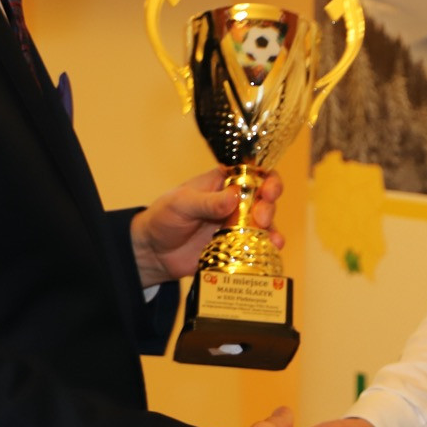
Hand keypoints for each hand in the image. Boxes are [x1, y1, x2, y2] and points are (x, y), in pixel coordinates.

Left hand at [131, 167, 282, 286]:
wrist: (154, 252)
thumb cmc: (164, 217)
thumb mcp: (181, 204)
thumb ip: (207, 202)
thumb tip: (233, 197)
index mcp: (223, 183)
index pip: (252, 173)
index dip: (267, 178)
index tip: (269, 190)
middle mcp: (235, 202)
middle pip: (264, 198)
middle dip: (269, 206)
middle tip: (261, 218)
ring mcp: (237, 225)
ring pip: (265, 223)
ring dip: (272, 228)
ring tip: (272, 238)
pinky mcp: (236, 246)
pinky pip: (257, 245)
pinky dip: (267, 247)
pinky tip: (273, 249)